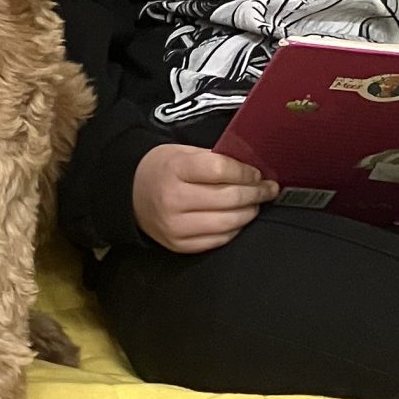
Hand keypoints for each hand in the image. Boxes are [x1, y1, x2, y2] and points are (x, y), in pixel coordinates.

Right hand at [132, 143, 277, 253]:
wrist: (130, 193)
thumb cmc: (162, 169)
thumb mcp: (183, 153)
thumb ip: (215, 160)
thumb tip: (252, 172)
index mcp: (175, 169)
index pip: (221, 170)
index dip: (246, 172)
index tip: (257, 174)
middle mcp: (174, 200)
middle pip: (229, 198)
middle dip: (256, 193)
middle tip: (268, 189)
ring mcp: (176, 226)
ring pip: (229, 222)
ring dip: (249, 212)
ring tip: (256, 204)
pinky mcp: (180, 245)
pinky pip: (219, 240)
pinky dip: (234, 229)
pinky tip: (238, 219)